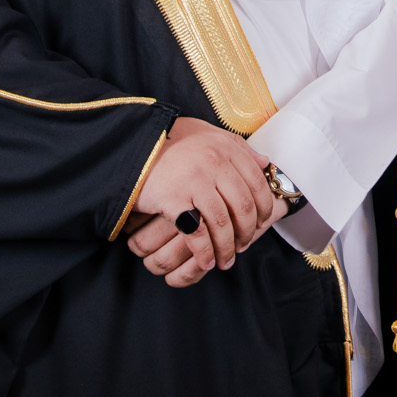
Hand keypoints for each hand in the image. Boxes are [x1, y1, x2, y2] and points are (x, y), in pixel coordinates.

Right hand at [129, 118, 278, 284]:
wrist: (131, 145)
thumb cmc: (171, 141)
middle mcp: (215, 162)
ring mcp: (195, 181)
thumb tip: (265, 163)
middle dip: (247, 232)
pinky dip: (205, 252)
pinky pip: (198, 234)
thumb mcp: (208, 134)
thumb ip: (237, 147)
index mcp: (226, 147)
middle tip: (243, 246)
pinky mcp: (173, 199)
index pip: (257, 183)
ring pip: (223, 223)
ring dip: (227, 248)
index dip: (264, 207)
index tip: (263, 223)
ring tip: (225, 260)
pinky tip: (206, 262)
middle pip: (243, 206)